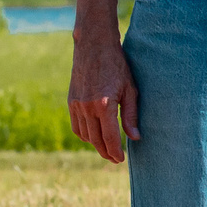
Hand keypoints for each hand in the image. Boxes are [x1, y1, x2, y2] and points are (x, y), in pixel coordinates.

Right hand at [68, 31, 138, 163]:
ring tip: (107, 148)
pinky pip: (76, 126)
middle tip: (115, 159)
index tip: (121, 160)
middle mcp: (87, 107)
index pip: (110, 138)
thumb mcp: (130, 89)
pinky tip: (94, 136)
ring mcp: (76, 105)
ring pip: (84, 135)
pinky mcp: (71, 101)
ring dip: (95, 145)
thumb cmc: (117, 65)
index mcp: (104, 105)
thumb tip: (135, 137)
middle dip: (106, 152)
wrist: (94, 46)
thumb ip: (131, 115)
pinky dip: (84, 135)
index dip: (116, 152)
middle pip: (96, 140)